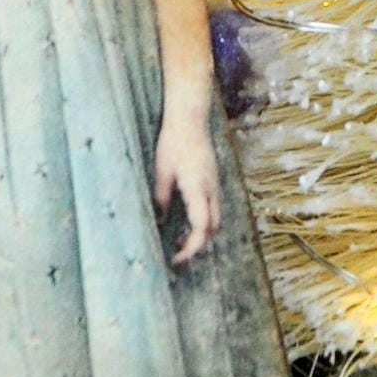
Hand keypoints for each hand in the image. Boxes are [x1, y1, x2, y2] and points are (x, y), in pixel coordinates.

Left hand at [152, 112, 220, 268]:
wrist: (190, 118)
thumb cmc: (173, 141)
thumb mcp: (161, 171)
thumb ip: (161, 197)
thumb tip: (160, 220)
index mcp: (198, 188)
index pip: (201, 227)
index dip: (191, 247)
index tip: (177, 259)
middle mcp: (211, 189)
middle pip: (213, 227)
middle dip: (198, 245)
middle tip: (178, 256)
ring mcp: (214, 184)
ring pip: (215, 218)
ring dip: (201, 233)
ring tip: (180, 241)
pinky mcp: (212, 179)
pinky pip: (213, 207)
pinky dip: (203, 221)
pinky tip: (186, 221)